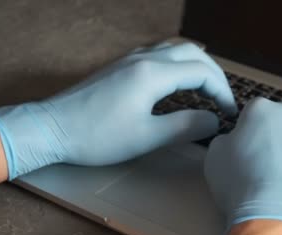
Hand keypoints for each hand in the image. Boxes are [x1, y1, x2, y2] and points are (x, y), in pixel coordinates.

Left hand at [0, 42, 235, 179]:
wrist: (51, 128)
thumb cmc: (97, 137)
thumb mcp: (146, 138)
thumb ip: (185, 127)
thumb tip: (214, 122)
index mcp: (153, 75)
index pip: (202, 74)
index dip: (223, 92)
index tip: (230, 114)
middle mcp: (145, 59)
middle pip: (194, 54)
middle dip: (216, 76)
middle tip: (225, 100)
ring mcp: (131, 59)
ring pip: (177, 50)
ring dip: (199, 66)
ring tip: (209, 90)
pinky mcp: (121, 66)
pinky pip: (161, 54)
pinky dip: (181, 65)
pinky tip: (179, 83)